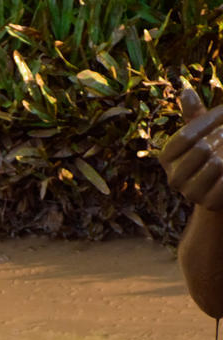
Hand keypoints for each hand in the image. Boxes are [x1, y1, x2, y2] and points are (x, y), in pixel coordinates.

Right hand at [159, 88, 222, 209]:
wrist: (217, 190)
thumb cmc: (209, 154)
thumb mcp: (200, 134)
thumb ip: (193, 115)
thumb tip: (185, 91)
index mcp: (166, 158)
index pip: (187, 135)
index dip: (210, 121)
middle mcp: (173, 178)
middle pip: (201, 149)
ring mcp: (190, 193)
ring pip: (215, 164)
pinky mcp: (209, 203)